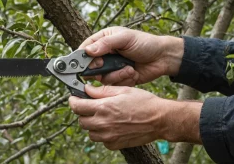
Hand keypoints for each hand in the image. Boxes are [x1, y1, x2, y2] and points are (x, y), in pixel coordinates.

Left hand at [69, 85, 201, 149]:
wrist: (159, 120)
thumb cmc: (143, 102)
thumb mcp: (122, 90)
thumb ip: (101, 90)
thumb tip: (86, 89)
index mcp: (103, 107)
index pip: (77, 106)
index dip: (73, 101)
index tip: (74, 98)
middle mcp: (103, 123)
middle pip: (81, 120)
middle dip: (83, 112)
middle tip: (91, 106)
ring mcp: (108, 136)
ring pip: (89, 132)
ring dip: (92, 124)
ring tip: (103, 116)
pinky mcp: (114, 144)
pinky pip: (100, 140)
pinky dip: (102, 133)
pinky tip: (111, 126)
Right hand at [79, 26, 183, 85]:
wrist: (163, 58)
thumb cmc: (145, 43)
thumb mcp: (125, 38)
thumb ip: (106, 44)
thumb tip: (88, 51)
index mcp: (103, 40)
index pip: (84, 50)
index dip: (81, 59)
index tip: (82, 65)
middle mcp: (104, 55)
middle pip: (90, 67)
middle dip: (100, 69)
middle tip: (106, 66)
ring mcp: (111, 68)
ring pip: (102, 78)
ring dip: (116, 75)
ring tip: (129, 68)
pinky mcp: (119, 79)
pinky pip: (113, 85)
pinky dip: (124, 80)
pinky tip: (133, 73)